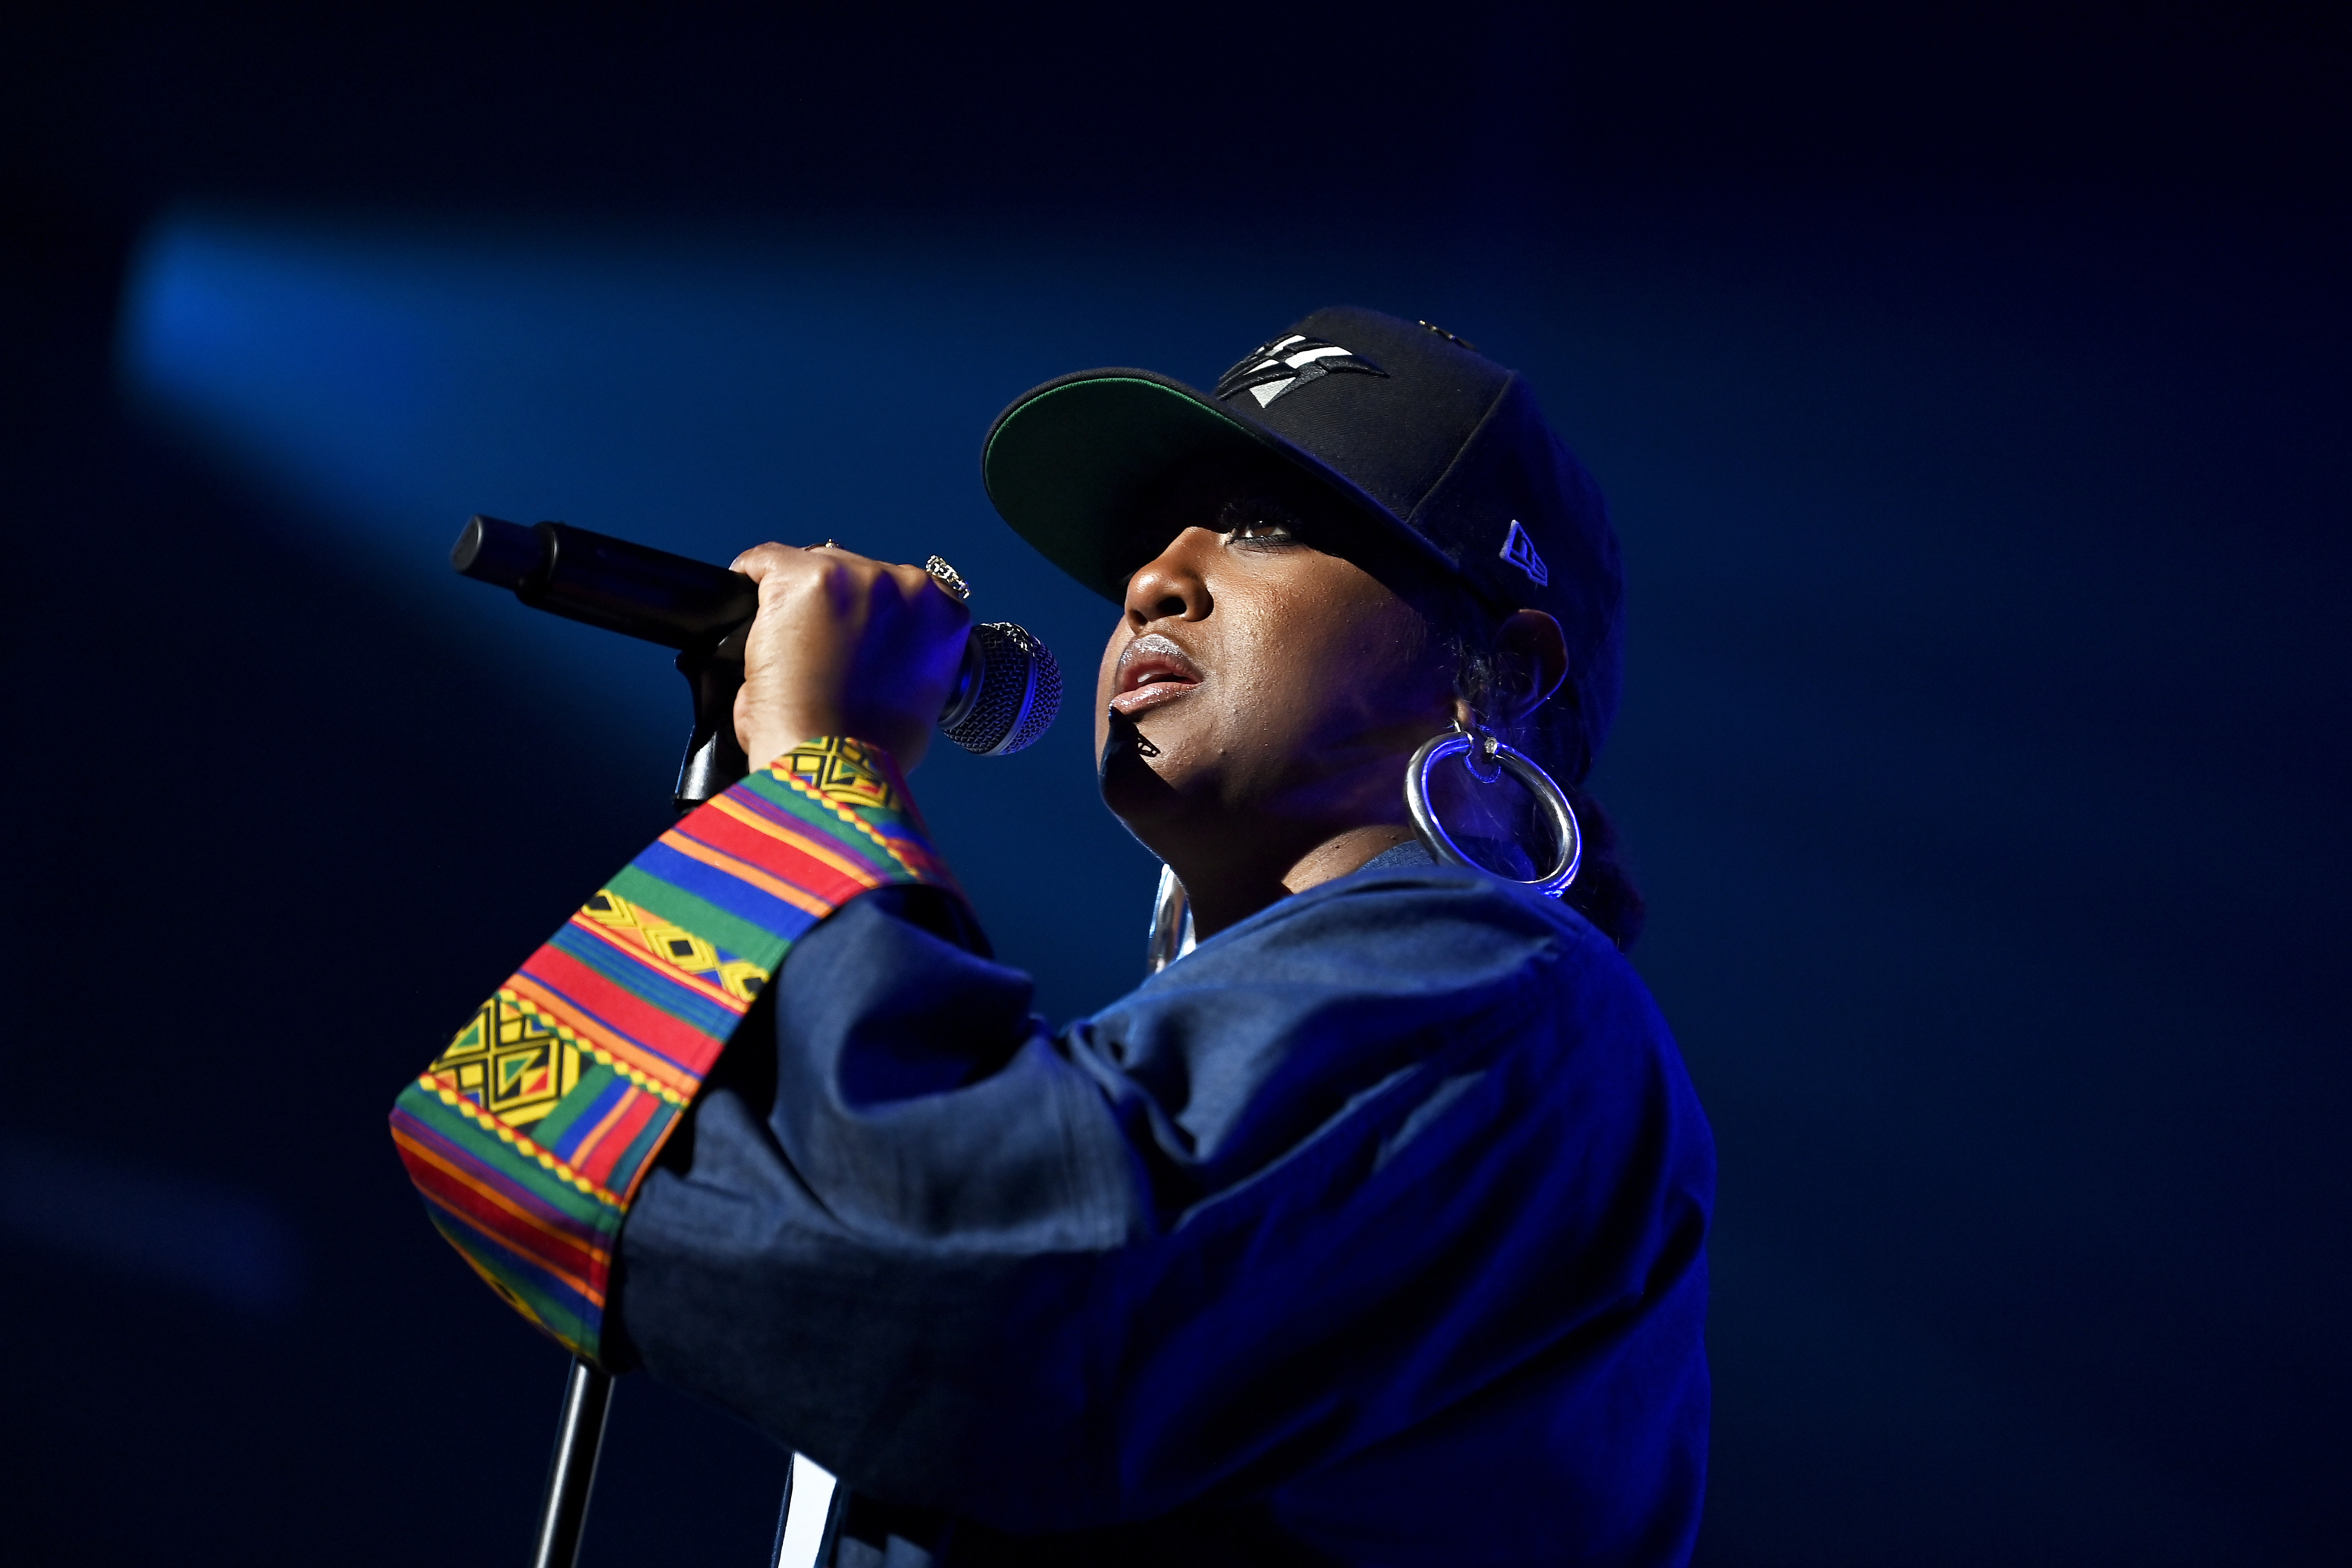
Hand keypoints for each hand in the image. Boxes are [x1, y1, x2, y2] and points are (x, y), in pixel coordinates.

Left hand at [729, 543, 972, 771]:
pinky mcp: (802, 579)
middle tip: (811, 650)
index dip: (866, 613)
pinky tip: (746, 610)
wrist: (834, 766)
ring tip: (783, 646)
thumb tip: (868, 656)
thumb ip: (904, 659)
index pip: (898, 590)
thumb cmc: (873, 748)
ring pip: (811, 567)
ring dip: (797, 603)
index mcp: (941, 613)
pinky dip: (750, 580)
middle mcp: (905, 585)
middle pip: (854, 572)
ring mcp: (855, 578)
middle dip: (833, 607)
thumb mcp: (917, 697)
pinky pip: (764, 563)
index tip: (846, 634)